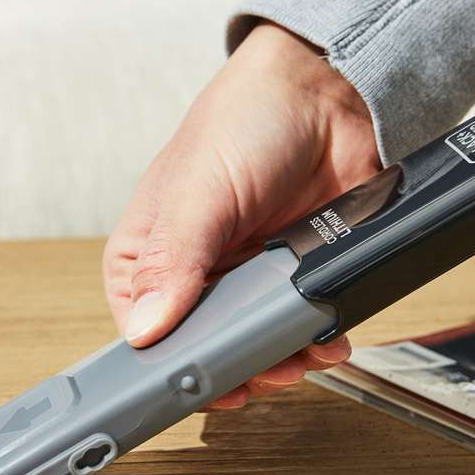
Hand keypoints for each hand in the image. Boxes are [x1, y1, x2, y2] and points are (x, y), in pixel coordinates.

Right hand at [103, 23, 381, 408]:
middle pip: (205, 348)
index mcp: (150, 251)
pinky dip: (318, 339)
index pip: (142, 330)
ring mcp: (248, 275)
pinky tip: (329, 338)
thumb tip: (147, 328)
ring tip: (303, 355)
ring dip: (283, 359)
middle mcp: (195, 270)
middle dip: (238, 368)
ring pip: (257, 345)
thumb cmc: (248, 118)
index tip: (199, 385)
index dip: (168, 364)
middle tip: (264, 373)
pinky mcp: (297, 274)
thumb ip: (173, 261)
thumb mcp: (199, 191)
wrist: (331, 89)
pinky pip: (303, 325)